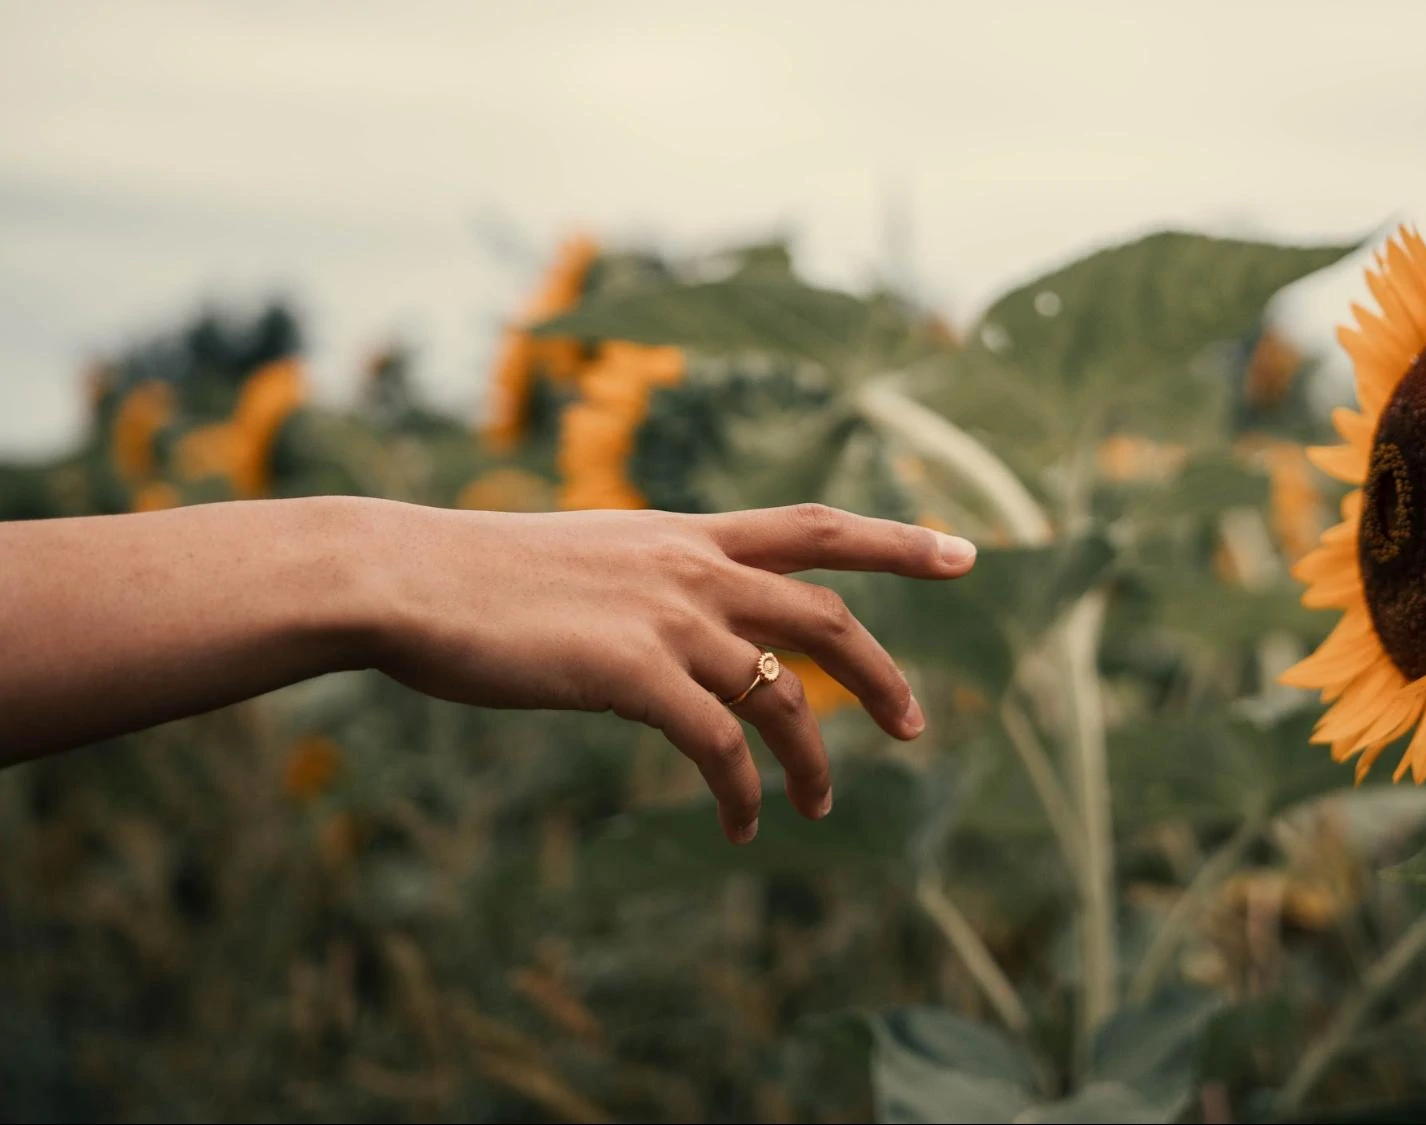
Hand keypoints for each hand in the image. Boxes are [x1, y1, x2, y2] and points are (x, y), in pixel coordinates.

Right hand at [368, 502, 976, 842]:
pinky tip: (738, 824)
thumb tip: (674, 631)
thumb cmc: (476, 576)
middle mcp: (691, 565)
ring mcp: (667, 616)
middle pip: (824, 615)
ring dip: (810, 760)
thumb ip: (645, 585)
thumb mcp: (584, 560)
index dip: (897, 540)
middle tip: (917, 727)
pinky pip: (717, 746)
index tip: (966, 551)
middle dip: (881, 674)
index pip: (814, 526)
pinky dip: (740, 791)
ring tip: (819, 807)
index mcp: (685, 532)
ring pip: (780, 695)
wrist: (403, 576)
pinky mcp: (632, 671)